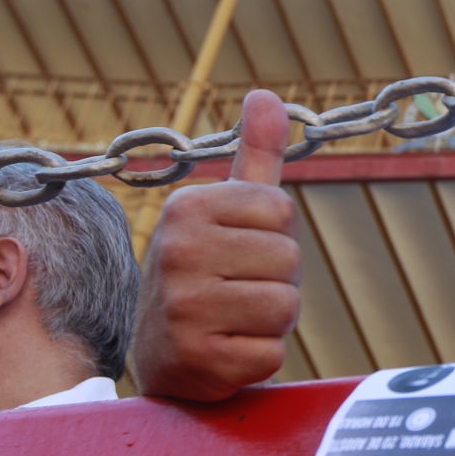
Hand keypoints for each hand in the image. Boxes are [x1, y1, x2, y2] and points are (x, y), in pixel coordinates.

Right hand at [132, 90, 301, 401]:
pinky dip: (259, 357)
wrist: (165, 354)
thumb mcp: (226, 211)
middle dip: (276, 281)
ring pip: (285, 307)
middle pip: (289, 259)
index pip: (283, 212)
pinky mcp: (197, 360)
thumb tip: (266, 95)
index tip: (241, 251)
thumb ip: (255, 155)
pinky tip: (226, 350)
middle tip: (237, 291)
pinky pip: (272, 353)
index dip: (276, 238)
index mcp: (186, 208)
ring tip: (233, 319)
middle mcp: (176, 252)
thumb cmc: (210, 273)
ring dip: (271, 321)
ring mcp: (183, 308)